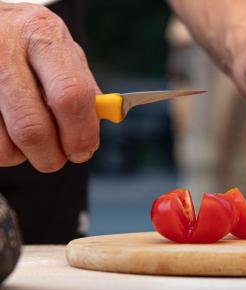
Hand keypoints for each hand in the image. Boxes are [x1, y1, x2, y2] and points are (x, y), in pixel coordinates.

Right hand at [0, 3, 98, 171]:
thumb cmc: (30, 46)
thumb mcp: (60, 52)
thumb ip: (82, 88)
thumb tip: (93, 131)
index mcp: (42, 34)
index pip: (70, 95)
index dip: (81, 133)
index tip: (84, 150)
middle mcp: (4, 48)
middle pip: (33, 129)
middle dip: (53, 156)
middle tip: (59, 157)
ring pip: (5, 145)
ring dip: (25, 155)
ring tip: (30, 138)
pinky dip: (5, 150)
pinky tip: (8, 130)